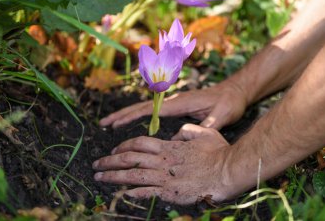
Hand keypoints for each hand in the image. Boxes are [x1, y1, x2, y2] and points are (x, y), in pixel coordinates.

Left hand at [92, 124, 236, 203]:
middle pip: (130, 158)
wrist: (228, 170)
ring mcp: (165, 177)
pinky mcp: (170, 192)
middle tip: (96, 164)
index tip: (114, 150)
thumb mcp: (204, 132)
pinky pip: (146, 192)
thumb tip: (175, 134)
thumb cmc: (218, 151)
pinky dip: (131, 192)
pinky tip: (120, 193)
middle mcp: (163, 160)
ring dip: (113, 176)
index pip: (140, 143)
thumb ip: (187, 131)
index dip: (123, 146)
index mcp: (169, 147)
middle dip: (110, 161)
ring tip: (99, 177)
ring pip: (132, 174)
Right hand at [99, 80, 247, 129]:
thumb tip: (187, 140)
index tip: (115, 123)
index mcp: (180, 102)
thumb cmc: (229, 102)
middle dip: (122, 114)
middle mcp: (174, 101)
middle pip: (142, 107)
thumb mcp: (222, 115)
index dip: (131, 116)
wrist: (235, 91)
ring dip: (128, 115)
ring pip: (146, 109)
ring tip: (111, 123)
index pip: (150, 110)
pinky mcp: (178, 107)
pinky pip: (154, 112)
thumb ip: (207, 126)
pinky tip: (134, 124)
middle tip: (103, 122)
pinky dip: (140, 116)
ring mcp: (175, 103)